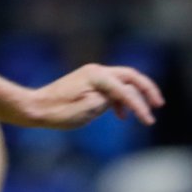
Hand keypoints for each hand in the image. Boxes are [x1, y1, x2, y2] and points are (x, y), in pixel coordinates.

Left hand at [22, 65, 162, 128]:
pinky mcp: (86, 83)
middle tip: (157, 104)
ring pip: (121, 82)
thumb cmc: (57, 111)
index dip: (139, 106)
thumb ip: (109, 100)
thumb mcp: (88, 109)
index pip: (126, 90)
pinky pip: (110, 87)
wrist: (33, 108)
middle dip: (146, 90)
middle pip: (130, 77)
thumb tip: (119, 96)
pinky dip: (119, 99)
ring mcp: (91, 75)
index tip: (148, 121)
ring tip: (143, 113)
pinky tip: (122, 115)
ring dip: (133, 96)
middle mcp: (96, 70)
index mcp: (97, 76)